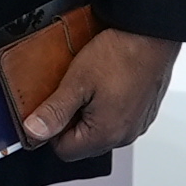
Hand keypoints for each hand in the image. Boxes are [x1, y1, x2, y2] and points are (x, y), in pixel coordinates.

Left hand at [20, 29, 180, 159]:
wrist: (151, 35)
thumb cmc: (120, 55)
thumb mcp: (77, 81)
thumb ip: (54, 111)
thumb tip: (34, 131)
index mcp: (106, 134)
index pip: (64, 151)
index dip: (51, 129)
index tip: (50, 107)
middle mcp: (124, 135)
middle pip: (83, 142)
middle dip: (70, 120)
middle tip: (68, 91)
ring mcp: (137, 124)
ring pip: (100, 129)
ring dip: (88, 112)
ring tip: (86, 84)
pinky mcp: (144, 112)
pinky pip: (117, 118)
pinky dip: (106, 105)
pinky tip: (104, 83)